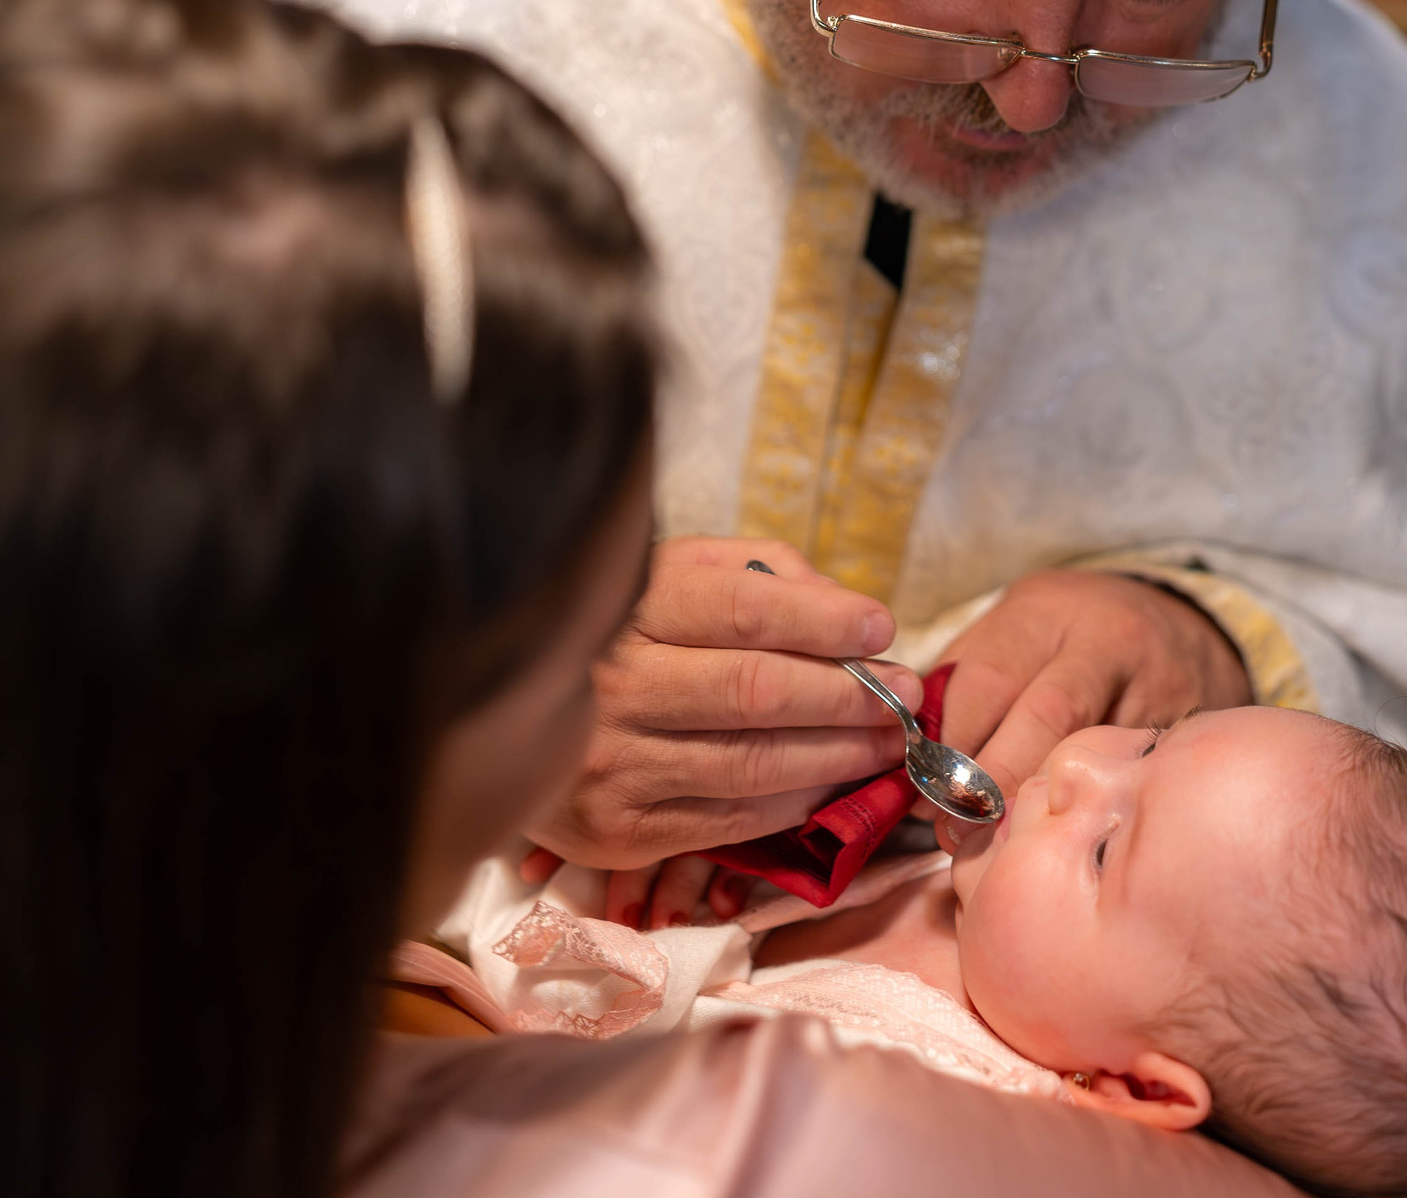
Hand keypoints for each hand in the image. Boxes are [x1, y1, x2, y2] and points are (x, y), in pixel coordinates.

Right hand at [526, 537, 922, 870]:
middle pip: (759, 691)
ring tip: (887, 740)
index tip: (881, 625)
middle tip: (906, 693)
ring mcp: (614, 765)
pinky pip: (730, 821)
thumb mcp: (669, 573)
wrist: (500, 717)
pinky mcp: (617, 833)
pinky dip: (794, 802)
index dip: (825, 620)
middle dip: (850, 694)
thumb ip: (755, 573)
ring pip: (755, 762)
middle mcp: (614, 685)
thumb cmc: (615, 634)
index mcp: (627, 608)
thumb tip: (839, 602)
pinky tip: (830, 783)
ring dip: (839, 754)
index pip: (744, 611)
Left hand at [932, 570, 1249, 844]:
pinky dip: (1088, 805)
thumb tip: (911, 753)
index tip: (925, 786)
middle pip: (1043, 715)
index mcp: (1043, 611)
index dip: (952, 741)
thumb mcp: (1014, 630)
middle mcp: (1102, 640)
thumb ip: (960, 680)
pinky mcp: (1182, 725)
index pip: (987, 679)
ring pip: (1089, 750)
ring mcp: (1152, 682)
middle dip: (992, 779)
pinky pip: (1128, 774)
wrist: (1186, 627)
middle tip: (956, 827)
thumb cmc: (1073, 638)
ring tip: (998, 841)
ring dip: (1038, 802)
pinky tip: (1060, 829)